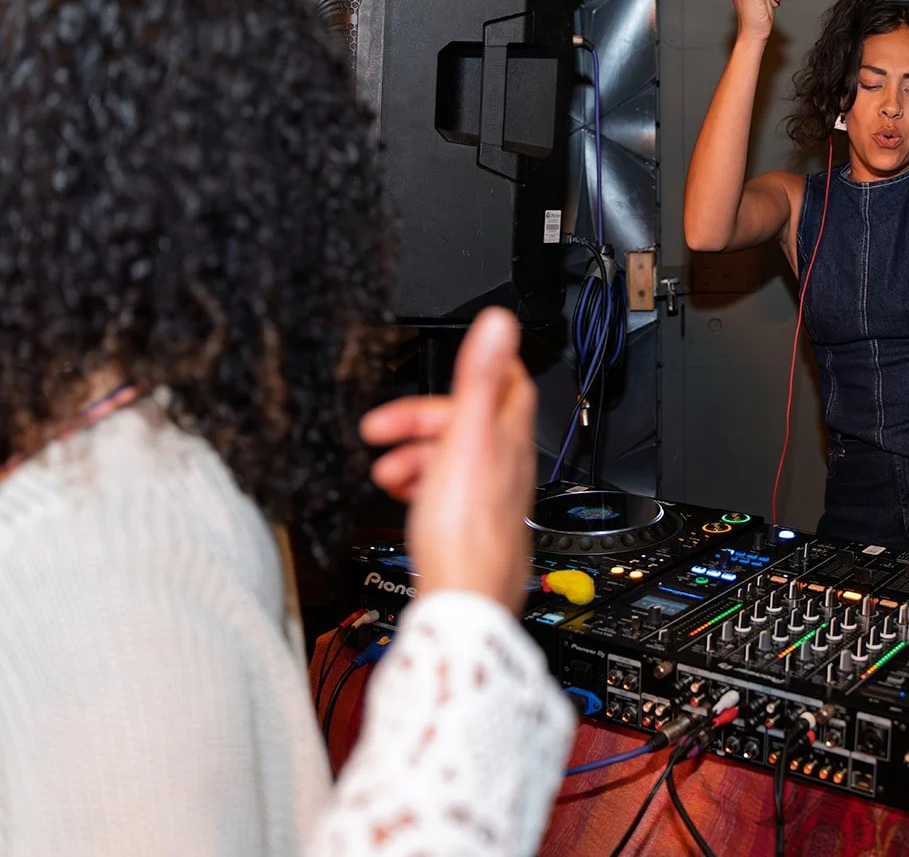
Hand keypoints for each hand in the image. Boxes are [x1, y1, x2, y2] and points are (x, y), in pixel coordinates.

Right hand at [359, 307, 536, 613]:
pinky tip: (403, 497)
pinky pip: (445, 492)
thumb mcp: (466, 439)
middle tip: (381, 428)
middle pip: (469, 422)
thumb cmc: (465, 529)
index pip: (511, 383)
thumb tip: (500, 323)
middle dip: (422, 418)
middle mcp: (508, 465)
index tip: (455, 356)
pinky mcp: (473, 525)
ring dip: (415, 455)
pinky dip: (420, 485)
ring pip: (453, 458)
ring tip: (386, 470)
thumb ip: (479, 378)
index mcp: (508, 438)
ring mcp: (492, 496)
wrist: (463, 600)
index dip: (486, 363)